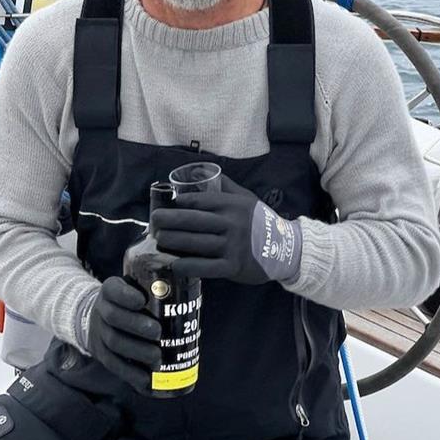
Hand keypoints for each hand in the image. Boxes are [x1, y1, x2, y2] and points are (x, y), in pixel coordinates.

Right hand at [86, 276, 161, 391]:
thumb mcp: (137, 290)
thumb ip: (158, 291)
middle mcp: (102, 310)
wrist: (103, 320)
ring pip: (114, 342)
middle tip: (158, 332)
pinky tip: (145, 378)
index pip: (113, 289)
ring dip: (136, 351)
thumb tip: (191, 292)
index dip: (125, 295)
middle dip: (136, 325)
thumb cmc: (131, 305)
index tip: (142, 300)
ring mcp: (99, 332)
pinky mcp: (101, 353)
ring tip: (156, 356)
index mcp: (111, 291)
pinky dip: (129, 373)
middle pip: (114, 317)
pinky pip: (113, 364)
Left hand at [151, 176, 301, 284]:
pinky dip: (188, 266)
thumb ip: (225, 186)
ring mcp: (232, 246)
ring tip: (158, 239)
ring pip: (196, 243)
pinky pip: (205, 267)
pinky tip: (174, 264)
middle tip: (154, 221)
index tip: (166, 204)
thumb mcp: (246, 199)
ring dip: (173, 241)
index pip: (201, 201)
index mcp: (233, 205)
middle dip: (169, 221)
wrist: (285, 249)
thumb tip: (200, 173)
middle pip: (193, 221)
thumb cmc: (260, 222)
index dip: (180, 202)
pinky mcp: (233, 267)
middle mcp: (232, 224)